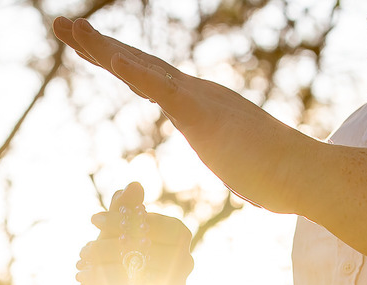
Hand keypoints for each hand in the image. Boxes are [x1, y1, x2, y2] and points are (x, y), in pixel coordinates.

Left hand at [54, 17, 318, 213]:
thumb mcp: (236, 164)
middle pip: (136, 63)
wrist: (304, 176)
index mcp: (197, 105)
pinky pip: (161, 89)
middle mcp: (194, 93)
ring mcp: (198, 101)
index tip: (87, 46)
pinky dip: (133, 71)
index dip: (116, 60)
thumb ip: (229, 156)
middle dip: (97, 44)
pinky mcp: (204, 115)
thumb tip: (236, 164)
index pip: (148, 78)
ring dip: (104, 48)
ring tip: (73, 29)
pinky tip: (109, 56)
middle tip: (62, 24)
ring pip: (142, 67)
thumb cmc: (276, 177)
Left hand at [76, 181, 193, 284]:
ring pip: (140, 276)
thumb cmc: (118, 258)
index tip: (94, 219)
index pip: (156, 223)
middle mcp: (184, 263)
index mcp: (178, 237)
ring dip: (106, 270)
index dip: (124, 220)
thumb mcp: (118, 231)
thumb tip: (133, 186)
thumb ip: (126, 209)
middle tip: (85, 250)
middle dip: (110, 248)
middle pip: (149, 251)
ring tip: (83, 267)